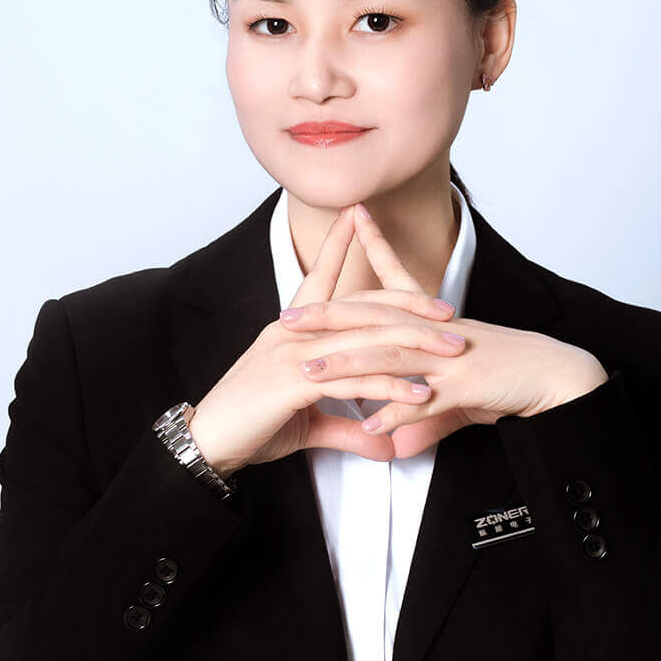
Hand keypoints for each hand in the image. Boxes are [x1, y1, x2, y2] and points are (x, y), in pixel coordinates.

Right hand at [185, 204, 460, 474]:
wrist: (209, 443)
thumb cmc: (250, 427)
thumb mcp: (308, 426)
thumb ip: (349, 429)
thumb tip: (384, 443)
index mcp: (292, 332)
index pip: (320, 278)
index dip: (339, 246)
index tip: (358, 217)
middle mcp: (295, 333)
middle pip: (362, 307)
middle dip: (410, 305)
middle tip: (449, 310)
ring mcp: (295, 354)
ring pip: (367, 340)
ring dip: (415, 344)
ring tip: (451, 348)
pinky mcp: (296, 382)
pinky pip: (354, 380)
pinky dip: (391, 388)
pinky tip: (420, 394)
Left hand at [280, 202, 609, 459]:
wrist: (556, 376)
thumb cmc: (508, 378)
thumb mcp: (457, 395)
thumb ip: (420, 415)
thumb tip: (391, 436)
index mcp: (430, 325)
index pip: (383, 291)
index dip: (342, 289)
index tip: (311, 281)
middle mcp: (434, 333)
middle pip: (372, 319)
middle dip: (326, 318)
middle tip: (287, 318)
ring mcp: (449, 357)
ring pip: (389, 355)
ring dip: (348, 365)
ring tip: (310, 373)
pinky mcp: (466, 385)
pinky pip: (424, 400)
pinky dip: (396, 413)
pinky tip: (369, 426)